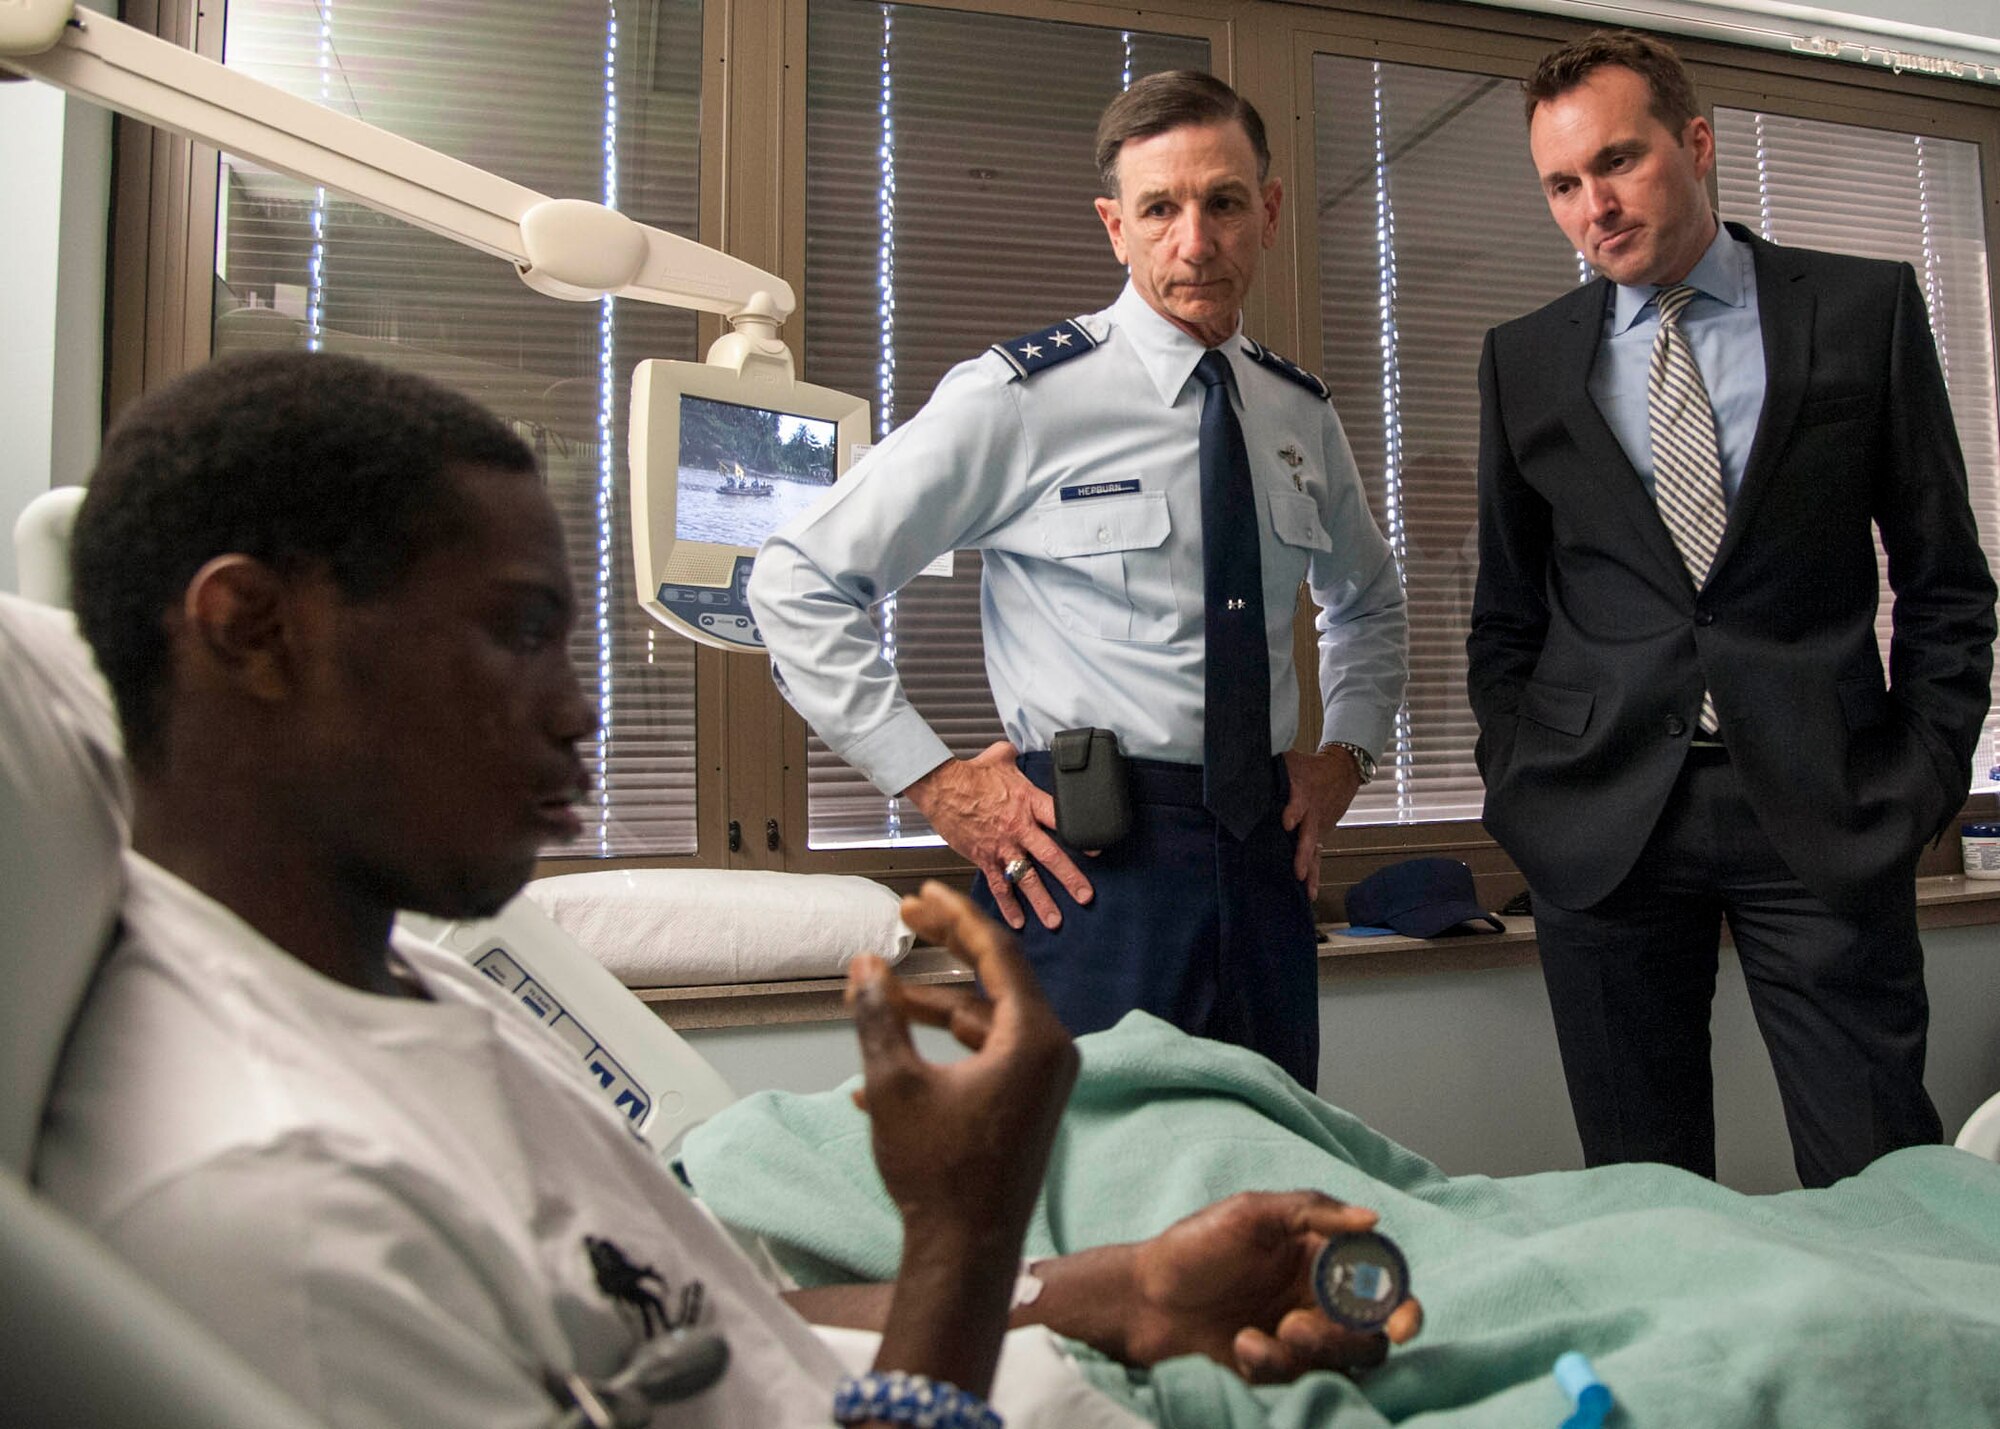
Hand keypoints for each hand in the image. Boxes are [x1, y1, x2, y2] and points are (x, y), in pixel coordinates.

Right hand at [847, 882, 1078, 1251]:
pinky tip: (877, 1073)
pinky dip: (938, 1054)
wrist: (966, 1254)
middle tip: (905, 918)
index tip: (920, 893)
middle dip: (945, 948)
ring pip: (983, 1021)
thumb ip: (879, 1016)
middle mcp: (1049, 1051)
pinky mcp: (1025, 1104)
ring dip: (930, 1007)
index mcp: (1034, 1037)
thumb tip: (866, 964)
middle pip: (994, 978)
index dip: (955, 916)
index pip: (998, 953)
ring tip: (877, 995)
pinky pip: (983, 1058)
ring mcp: (1040, 1080)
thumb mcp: (896, 1085)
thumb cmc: (936, 1172)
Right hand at [901, 742, 1092, 929]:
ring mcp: (1001, 846)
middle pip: (1051, 857)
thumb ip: (1014, 757)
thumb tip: (1016, 750)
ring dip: (1042, 901)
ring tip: (1056, 920)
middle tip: (1086, 897)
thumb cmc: (970, 773)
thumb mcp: (999, 757)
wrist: (940, 787)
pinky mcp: (983, 858)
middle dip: (1071, 879)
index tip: (1096, 852)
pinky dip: (1008, 905)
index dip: (1082, 837)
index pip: (1063, 821)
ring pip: (1026, 878)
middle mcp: (1019, 828)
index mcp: (1029, 802)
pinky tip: (1018, 922)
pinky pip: (999, 886)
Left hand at [1120, 1191, 1422, 1383]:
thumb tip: (1371, 1217)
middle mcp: (1317, 1299)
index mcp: (1320, 1256)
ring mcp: (1299, 1338)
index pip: (1383, 1283)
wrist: (1141, 1300)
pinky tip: (1241, 1345)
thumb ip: (1311, 1210)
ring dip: (1312, 1355)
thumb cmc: (1193, 1248)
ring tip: (1265, 1337)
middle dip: (1344, 1338)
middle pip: (1370, 1333)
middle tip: (1298, 1328)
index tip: (1402, 1323)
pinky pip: (1299, 1380)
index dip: (1403, 1305)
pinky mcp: (1276, 1370)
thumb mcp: (1249, 1213)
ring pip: (1341, 1363)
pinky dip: (1273, 1365)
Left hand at [1280, 748, 1363, 897]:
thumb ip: (1269, 766)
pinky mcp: (1320, 834)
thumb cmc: (1308, 766)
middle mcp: (1311, 812)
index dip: (1293, 811)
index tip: (1287, 822)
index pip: (1298, 801)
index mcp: (1302, 792)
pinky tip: (1310, 893)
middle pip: (1308, 834)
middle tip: (1296, 869)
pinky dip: (1314, 874)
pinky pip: (1317, 856)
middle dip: (1302, 853)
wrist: (1342, 771)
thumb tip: (1238, 764)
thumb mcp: (1289, 760)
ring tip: (1306, 889)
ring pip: (1314, 850)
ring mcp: (1317, 826)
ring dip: (1309, 870)